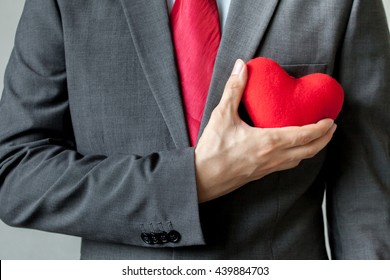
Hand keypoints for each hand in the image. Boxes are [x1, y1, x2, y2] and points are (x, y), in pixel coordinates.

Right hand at [195, 59, 336, 202]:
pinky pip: (287, 166)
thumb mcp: (221, 115)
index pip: (304, 135)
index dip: (321, 128)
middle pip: (309, 151)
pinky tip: (291, 152)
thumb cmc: (212, 149)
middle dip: (324, 140)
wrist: (202, 178)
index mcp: (269, 142)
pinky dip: (297, 157)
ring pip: (299, 161)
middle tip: (331, 129)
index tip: (330, 120)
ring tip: (316, 139)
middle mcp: (273, 157)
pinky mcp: (261, 174)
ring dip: (312, 150)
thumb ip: (234, 90)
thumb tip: (241, 66)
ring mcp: (268, 168)